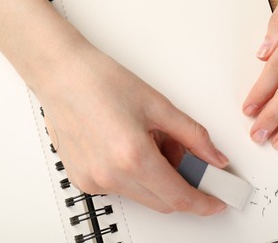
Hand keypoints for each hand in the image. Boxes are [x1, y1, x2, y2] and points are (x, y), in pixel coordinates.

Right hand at [0, 0, 227, 215]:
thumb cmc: (102, 82)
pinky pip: (123, 188)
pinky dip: (138, 176)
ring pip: (144, 195)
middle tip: (189, 158)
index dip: (203, 203)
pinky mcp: (84, 180)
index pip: (179, 197)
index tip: (216, 201)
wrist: (61, 75)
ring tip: (154, 141)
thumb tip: (214, 158)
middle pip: (163, 201)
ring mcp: (94, 181)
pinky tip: (135, 148)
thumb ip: (193, 137)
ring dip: (159, 177)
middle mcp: (110, 176)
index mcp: (133, 156)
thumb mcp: (159, 106)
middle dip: (183, 184)